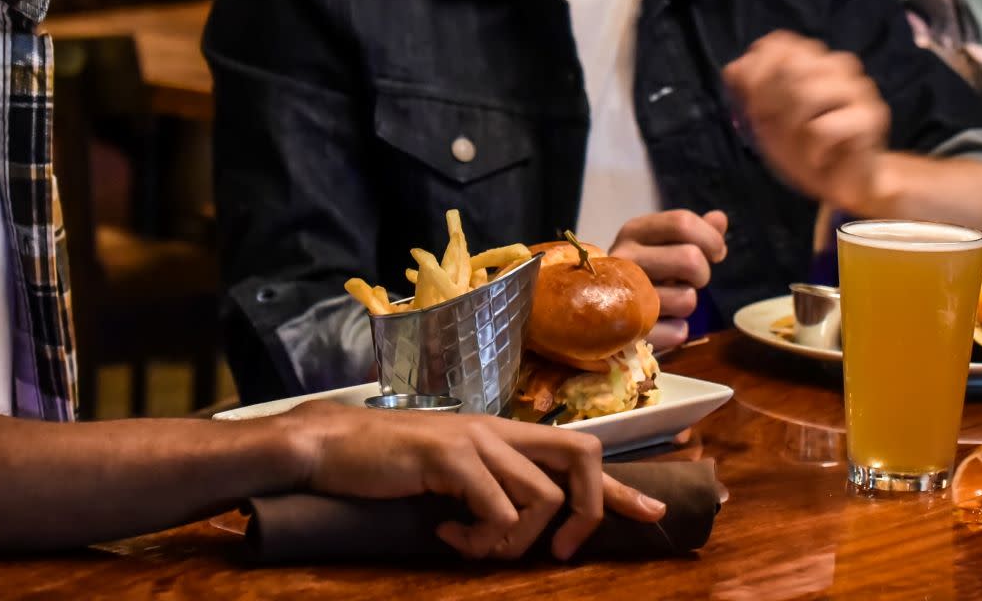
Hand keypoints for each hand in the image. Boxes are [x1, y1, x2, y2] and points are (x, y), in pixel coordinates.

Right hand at [284, 402, 665, 560]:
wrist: (329, 446)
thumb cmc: (385, 465)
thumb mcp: (448, 475)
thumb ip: (487, 489)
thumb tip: (515, 531)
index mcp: (502, 434)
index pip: (579, 449)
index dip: (620, 485)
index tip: (652, 512)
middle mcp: (498, 430)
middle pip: (584, 456)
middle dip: (591, 510)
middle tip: (559, 551)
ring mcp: (477, 440)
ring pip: (542, 498)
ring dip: (513, 540)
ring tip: (469, 542)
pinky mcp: (452, 458)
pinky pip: (497, 512)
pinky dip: (478, 539)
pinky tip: (445, 532)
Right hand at [609, 209, 729, 352]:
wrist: (594, 309)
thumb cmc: (640, 270)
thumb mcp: (660, 244)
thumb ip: (691, 232)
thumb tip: (719, 218)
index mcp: (633, 231)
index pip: (683, 222)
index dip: (711, 238)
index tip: (716, 253)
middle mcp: (624, 258)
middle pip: (690, 259)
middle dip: (702, 273)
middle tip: (691, 281)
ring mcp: (622, 295)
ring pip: (686, 299)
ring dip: (687, 304)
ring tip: (669, 302)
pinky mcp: (626, 331)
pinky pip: (677, 331)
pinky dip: (677, 330)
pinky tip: (662, 323)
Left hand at [722, 31, 888, 208]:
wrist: (846, 184)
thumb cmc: (805, 148)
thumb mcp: (768, 121)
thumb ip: (752, 92)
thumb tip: (733, 69)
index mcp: (814, 60)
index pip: (779, 44)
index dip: (756, 72)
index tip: (752, 104)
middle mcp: (839, 66)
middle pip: (789, 68)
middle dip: (769, 104)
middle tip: (773, 130)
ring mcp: (858, 89)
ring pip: (806, 93)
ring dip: (790, 127)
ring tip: (798, 145)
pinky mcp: (871, 118)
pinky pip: (823, 127)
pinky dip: (811, 150)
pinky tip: (818, 158)